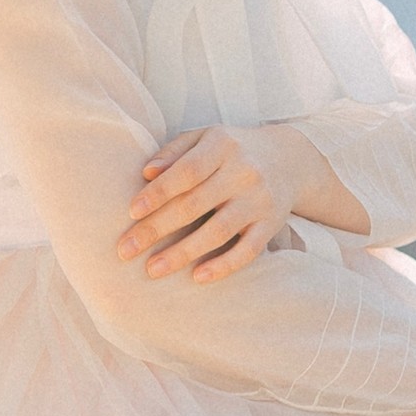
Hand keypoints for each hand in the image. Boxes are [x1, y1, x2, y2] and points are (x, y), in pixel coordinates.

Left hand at [119, 127, 286, 283]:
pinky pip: (248, 250)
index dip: (159, 192)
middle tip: (126, 250)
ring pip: (218, 231)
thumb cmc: (232, 150)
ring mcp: (259, 199)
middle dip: (157, 229)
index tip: (131, 212)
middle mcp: (244, 171)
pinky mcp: (271, 224)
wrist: (290, 160)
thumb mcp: (204, 138)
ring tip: (153, 269)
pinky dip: (224, 265)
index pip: (187, 171)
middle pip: (195, 204)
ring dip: (183, 253)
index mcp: (222, 145)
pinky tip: (198, 277)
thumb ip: (174, 152)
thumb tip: (146, 173)